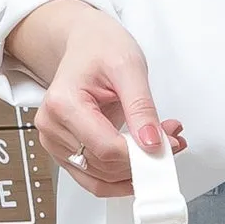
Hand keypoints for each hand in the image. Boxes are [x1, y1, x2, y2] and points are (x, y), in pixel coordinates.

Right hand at [6, 0, 187, 198]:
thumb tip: (152, 144)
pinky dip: (122, 177)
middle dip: (142, 161)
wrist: (83, 43)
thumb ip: (141, 108)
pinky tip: (142, 159)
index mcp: (63, 103)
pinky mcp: (64, 153)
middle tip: (172, 141)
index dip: (140, 155)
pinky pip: (95, 180)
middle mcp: (52, 126)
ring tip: (161, 145)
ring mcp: (55, 143)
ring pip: (100, 179)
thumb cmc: (100, 47)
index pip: (106, 149)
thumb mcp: (129, 67)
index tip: (168, 146)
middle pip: (104, 166)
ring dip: (135, 172)